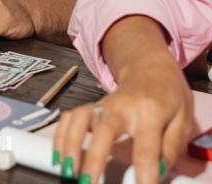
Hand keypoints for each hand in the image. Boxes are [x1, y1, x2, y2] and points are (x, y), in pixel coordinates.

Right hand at [53, 51, 192, 183]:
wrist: (151, 67)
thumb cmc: (168, 97)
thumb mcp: (182, 120)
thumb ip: (170, 148)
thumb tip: (157, 173)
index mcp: (150, 112)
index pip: (147, 148)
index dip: (144, 174)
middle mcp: (122, 106)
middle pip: (104, 130)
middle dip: (94, 158)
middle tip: (87, 183)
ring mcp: (103, 104)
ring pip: (80, 119)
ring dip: (70, 145)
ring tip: (66, 171)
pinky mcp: (91, 106)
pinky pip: (70, 117)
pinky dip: (60, 135)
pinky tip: (58, 156)